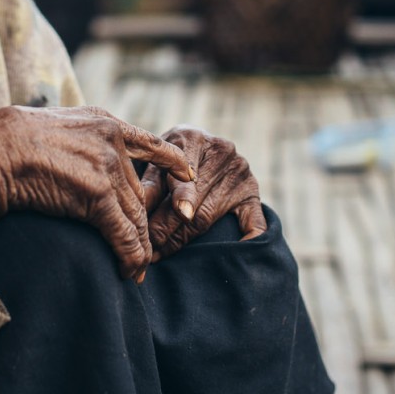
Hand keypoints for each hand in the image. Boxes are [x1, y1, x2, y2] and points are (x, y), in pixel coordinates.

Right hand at [0, 106, 194, 280]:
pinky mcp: (99, 194)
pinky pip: (124, 233)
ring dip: (139, 248)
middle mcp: (112, 141)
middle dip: (144, 225)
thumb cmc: (6, 145)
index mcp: (103, 122)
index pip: (150, 144)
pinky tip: (129, 272)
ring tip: (137, 270)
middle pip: (140, 192)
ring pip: (136, 216)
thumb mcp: (50, 129)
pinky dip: (130, 257)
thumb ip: (75, 143)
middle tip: (146, 252)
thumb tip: (77, 161)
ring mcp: (108, 166)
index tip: (188, 176)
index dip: (172, 163)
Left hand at [139, 126, 265, 260]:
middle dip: (168, 230)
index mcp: (193, 138)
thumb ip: (149, 185)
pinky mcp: (252, 192)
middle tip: (148, 252)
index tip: (156, 231)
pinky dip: (251, 238)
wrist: (197, 146)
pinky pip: (256, 220)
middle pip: (194, 203)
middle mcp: (223, 151)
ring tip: (161, 255)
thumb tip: (138, 211)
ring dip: (184, 240)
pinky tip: (240, 250)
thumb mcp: (155, 163)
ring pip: (211, 216)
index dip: (170, 206)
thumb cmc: (168, 158)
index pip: (182, 178)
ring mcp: (241, 172)